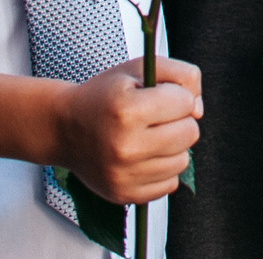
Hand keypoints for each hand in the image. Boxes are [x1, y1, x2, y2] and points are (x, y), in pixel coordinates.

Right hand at [57, 59, 202, 204]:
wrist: (64, 128)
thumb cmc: (104, 96)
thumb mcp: (139, 68)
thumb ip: (181, 75)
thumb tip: (198, 110)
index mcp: (127, 110)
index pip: (185, 103)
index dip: (176, 96)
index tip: (157, 96)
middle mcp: (126, 146)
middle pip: (190, 133)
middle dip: (179, 121)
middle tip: (155, 117)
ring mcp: (124, 174)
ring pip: (183, 160)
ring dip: (173, 147)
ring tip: (149, 137)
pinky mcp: (125, 194)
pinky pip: (170, 184)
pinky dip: (163, 169)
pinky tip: (144, 157)